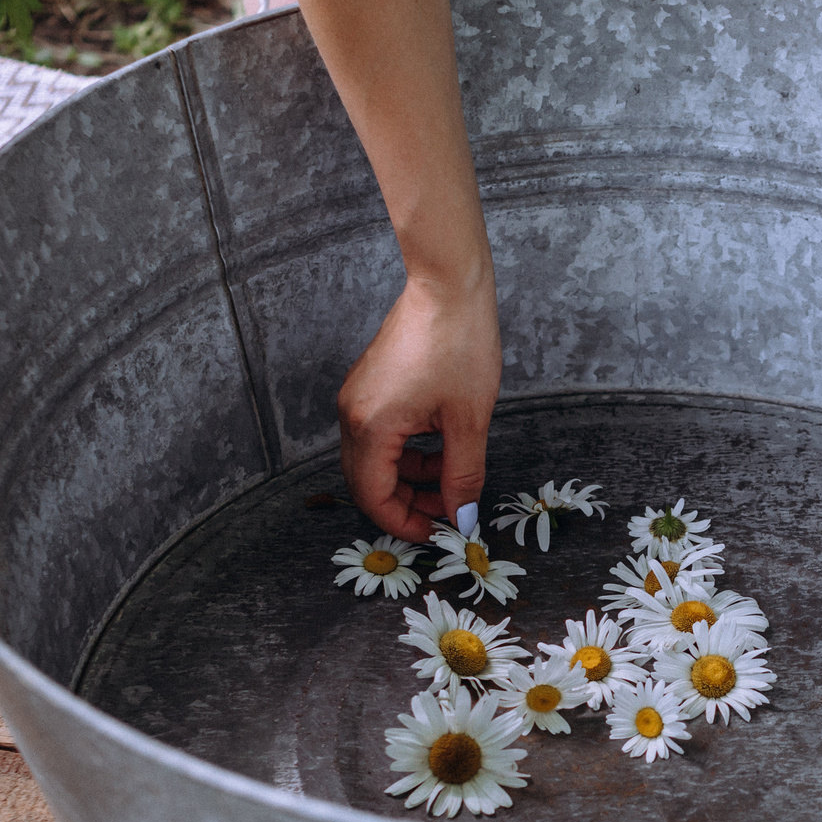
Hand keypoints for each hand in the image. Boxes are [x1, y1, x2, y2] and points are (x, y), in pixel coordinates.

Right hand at [338, 268, 501, 541]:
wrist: (448, 286)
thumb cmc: (458, 344)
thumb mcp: (469, 421)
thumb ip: (463, 476)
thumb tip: (462, 516)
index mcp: (371, 426)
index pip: (373, 497)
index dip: (404, 523)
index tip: (437, 534)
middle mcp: (352, 414)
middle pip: (367, 482)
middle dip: (406, 504)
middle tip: (446, 514)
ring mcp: (357, 398)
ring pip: (374, 460)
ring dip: (409, 478)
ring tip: (451, 482)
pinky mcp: (369, 386)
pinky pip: (380, 435)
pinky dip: (407, 453)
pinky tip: (441, 451)